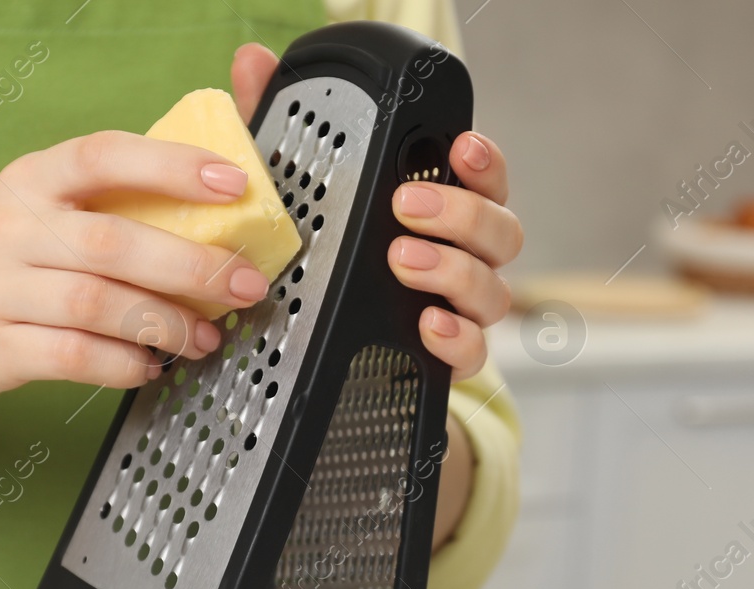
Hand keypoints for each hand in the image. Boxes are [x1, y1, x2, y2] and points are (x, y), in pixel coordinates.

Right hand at [0, 132, 275, 401]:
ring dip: (165, 323)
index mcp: (29, 179)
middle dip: (192, 266)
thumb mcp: (28, 211)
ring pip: (97, 304)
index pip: (104, 155)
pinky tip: (149, 365)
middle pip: (114, 242)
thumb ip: (100, 209)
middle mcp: (8, 227)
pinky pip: (71, 356)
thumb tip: (207, 225)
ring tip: (206, 337)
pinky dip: (121, 363)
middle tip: (245, 285)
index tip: (231, 184)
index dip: (172, 166)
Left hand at [232, 44, 521, 381]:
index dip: (483, 162)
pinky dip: (456, 339)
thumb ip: (274, 126)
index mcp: (440, 212)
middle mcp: (462, 258)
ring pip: (492, 290)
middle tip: (407, 204)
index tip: (460, 145)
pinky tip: (428, 324)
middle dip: (461, 213)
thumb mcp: (286, 189)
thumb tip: (253, 62)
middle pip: (501, 231)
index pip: (484, 180)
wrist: (306, 350)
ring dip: (453, 270)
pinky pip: (474, 353)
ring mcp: (460, 310)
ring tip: (403, 260)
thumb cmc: (314, 256)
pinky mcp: (446, 359)